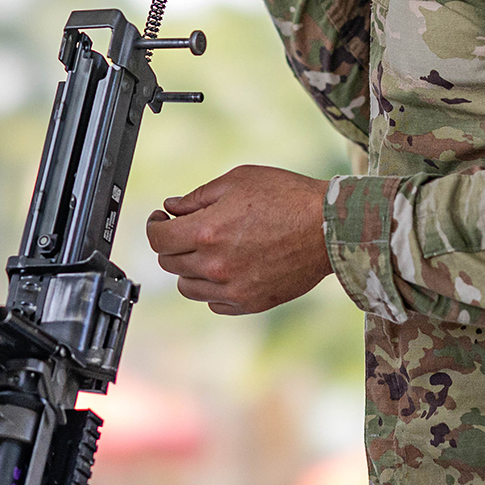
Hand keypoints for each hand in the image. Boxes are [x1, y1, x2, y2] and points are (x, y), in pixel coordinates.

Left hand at [145, 165, 332, 314]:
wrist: (329, 228)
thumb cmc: (288, 198)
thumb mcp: (238, 181)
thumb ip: (198, 197)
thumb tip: (171, 208)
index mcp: (207, 232)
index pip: (158, 239)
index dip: (154, 226)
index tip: (161, 219)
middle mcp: (215, 265)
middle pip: (169, 263)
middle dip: (171, 243)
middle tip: (184, 229)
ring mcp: (232, 288)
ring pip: (188, 287)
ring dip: (189, 268)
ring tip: (207, 251)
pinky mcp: (250, 303)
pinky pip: (214, 303)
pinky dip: (213, 288)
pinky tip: (227, 268)